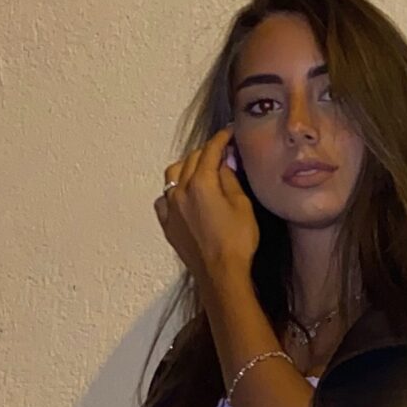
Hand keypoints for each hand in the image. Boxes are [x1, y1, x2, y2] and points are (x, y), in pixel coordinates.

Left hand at [155, 125, 257, 292]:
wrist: (221, 274)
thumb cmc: (237, 241)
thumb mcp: (243, 205)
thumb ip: (230, 179)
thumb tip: (223, 163)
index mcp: (201, 182)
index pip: (210, 151)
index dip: (221, 139)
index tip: (230, 132)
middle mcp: (181, 191)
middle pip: (191, 160)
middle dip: (206, 152)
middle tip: (221, 153)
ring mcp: (171, 208)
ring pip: (173, 176)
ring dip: (187, 168)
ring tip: (199, 171)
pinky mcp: (168, 225)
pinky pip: (164, 199)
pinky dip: (173, 192)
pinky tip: (182, 196)